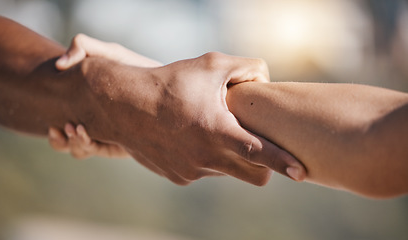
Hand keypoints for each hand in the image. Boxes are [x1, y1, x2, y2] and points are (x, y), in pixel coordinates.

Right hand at [50, 34, 160, 159]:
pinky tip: (88, 131)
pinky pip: (101, 150)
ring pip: (81, 150)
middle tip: (67, 126)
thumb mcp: (109, 52)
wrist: (165, 82)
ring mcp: (108, 136)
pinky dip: (88, 144)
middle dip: (61, 141)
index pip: (61, 129)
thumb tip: (60, 65)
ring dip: (75, 144)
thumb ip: (83, 47)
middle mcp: (94, 126)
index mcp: (85, 109)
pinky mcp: (124, 144)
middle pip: (67, 145)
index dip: (55, 133)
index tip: (54, 123)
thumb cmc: (134, 67)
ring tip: (78, 128)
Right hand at [52, 34, 305, 184]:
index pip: (260, 153)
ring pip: (226, 171)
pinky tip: (191, 139)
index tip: (301, 173)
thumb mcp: (211, 64)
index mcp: (217, 131)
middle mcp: (206, 157)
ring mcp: (191, 170)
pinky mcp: (178, 176)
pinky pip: (203, 172)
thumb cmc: (170, 83)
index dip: (284, 163)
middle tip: (256, 147)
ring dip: (228, 156)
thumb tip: (266, 80)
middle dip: (263, 167)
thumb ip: (247, 67)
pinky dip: (205, 158)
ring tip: (211, 132)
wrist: (125, 105)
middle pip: (252, 175)